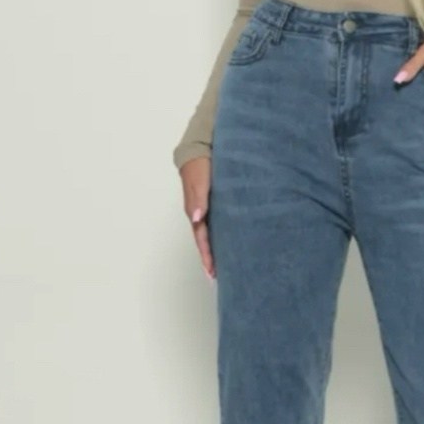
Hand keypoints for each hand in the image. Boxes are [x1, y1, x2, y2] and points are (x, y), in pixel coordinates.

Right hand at [178, 155, 213, 278]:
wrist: (200, 147)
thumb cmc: (200, 163)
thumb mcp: (200, 179)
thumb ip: (199, 198)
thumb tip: (197, 218)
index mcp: (195, 210)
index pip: (201, 238)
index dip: (206, 255)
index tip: (211, 271)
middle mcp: (200, 213)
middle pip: (205, 240)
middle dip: (210, 258)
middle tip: (217, 277)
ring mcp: (206, 208)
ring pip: (212, 233)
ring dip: (216, 248)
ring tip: (224, 265)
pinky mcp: (214, 202)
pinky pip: (217, 223)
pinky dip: (221, 235)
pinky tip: (229, 240)